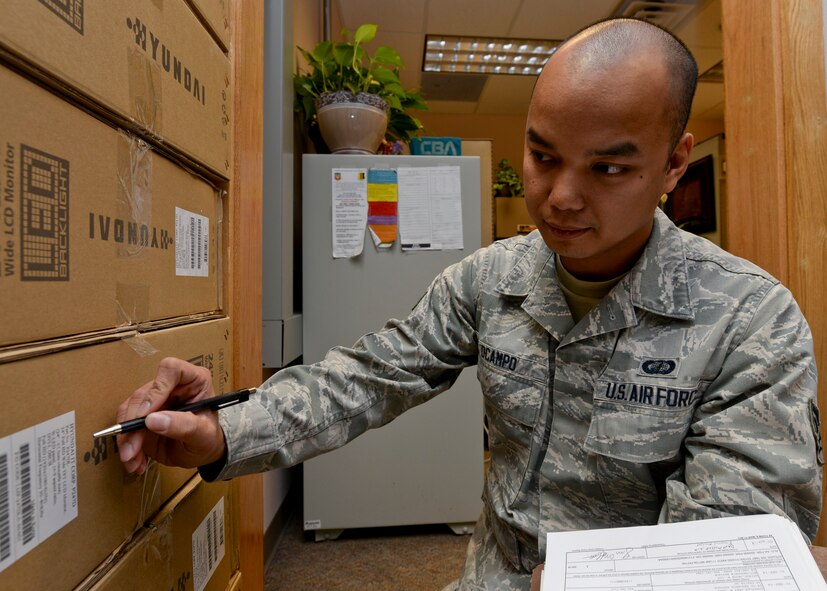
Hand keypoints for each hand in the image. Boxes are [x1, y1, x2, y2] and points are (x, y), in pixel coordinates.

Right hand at [117, 357, 226, 474]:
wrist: (201, 452)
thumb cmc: (208, 438)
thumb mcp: (203, 435)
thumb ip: (183, 426)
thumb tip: (152, 420)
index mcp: (194, 380)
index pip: (171, 369)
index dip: (157, 388)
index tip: (148, 414)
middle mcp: (171, 385)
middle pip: (144, 394)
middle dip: (134, 424)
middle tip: (132, 450)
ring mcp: (155, 399)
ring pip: (129, 409)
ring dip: (126, 437)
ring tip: (132, 460)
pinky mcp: (142, 414)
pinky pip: (125, 424)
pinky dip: (126, 444)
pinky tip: (134, 461)